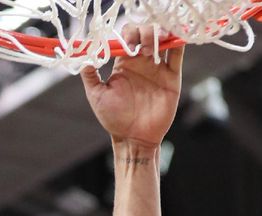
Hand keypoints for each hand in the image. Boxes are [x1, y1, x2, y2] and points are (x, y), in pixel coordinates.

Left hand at [81, 26, 183, 147]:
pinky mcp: (171, 77)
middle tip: (138, 47)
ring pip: (162, 40)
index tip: (126, 45)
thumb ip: (90, 77)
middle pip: (146, 33)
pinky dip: (178, 43)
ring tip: (150, 50)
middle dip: (144, 32)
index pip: (128, 37)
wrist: (133, 137)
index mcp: (124, 64)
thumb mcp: (97, 96)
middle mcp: (141, 63)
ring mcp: (157, 69)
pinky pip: (177, 55)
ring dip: (158, 36)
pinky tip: (173, 41)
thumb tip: (84, 59)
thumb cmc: (113, 118)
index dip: (128, 34)